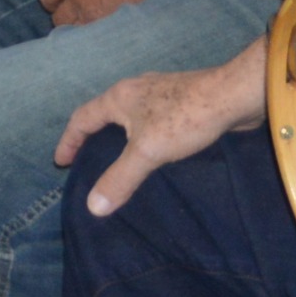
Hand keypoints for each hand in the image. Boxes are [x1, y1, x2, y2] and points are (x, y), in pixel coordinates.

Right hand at [55, 50, 266, 214]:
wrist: (233, 96)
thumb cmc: (185, 119)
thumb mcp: (147, 152)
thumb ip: (120, 178)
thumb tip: (92, 207)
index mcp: (119, 97)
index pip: (82, 118)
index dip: (69, 140)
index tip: (61, 161)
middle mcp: (135, 89)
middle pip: (104, 113)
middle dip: (92, 136)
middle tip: (87, 160)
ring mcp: (160, 92)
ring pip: (129, 114)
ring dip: (119, 135)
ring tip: (120, 157)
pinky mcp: (182, 100)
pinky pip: (152, 118)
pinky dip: (143, 134)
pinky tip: (156, 149)